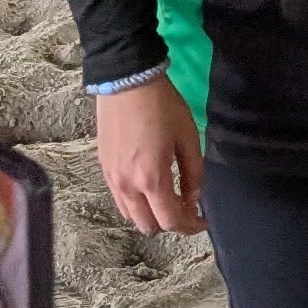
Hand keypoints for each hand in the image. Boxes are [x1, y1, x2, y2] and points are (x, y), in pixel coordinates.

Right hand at [94, 74, 203, 235]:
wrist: (126, 81)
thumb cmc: (163, 106)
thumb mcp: (188, 137)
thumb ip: (193, 173)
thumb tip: (194, 199)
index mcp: (151, 179)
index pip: (171, 221)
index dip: (190, 226)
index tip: (203, 220)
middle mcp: (127, 186)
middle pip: (148, 226)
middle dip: (171, 223)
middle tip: (187, 207)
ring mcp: (111, 179)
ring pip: (131, 216)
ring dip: (151, 215)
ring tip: (169, 198)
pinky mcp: (104, 169)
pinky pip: (119, 200)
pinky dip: (136, 204)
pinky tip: (149, 188)